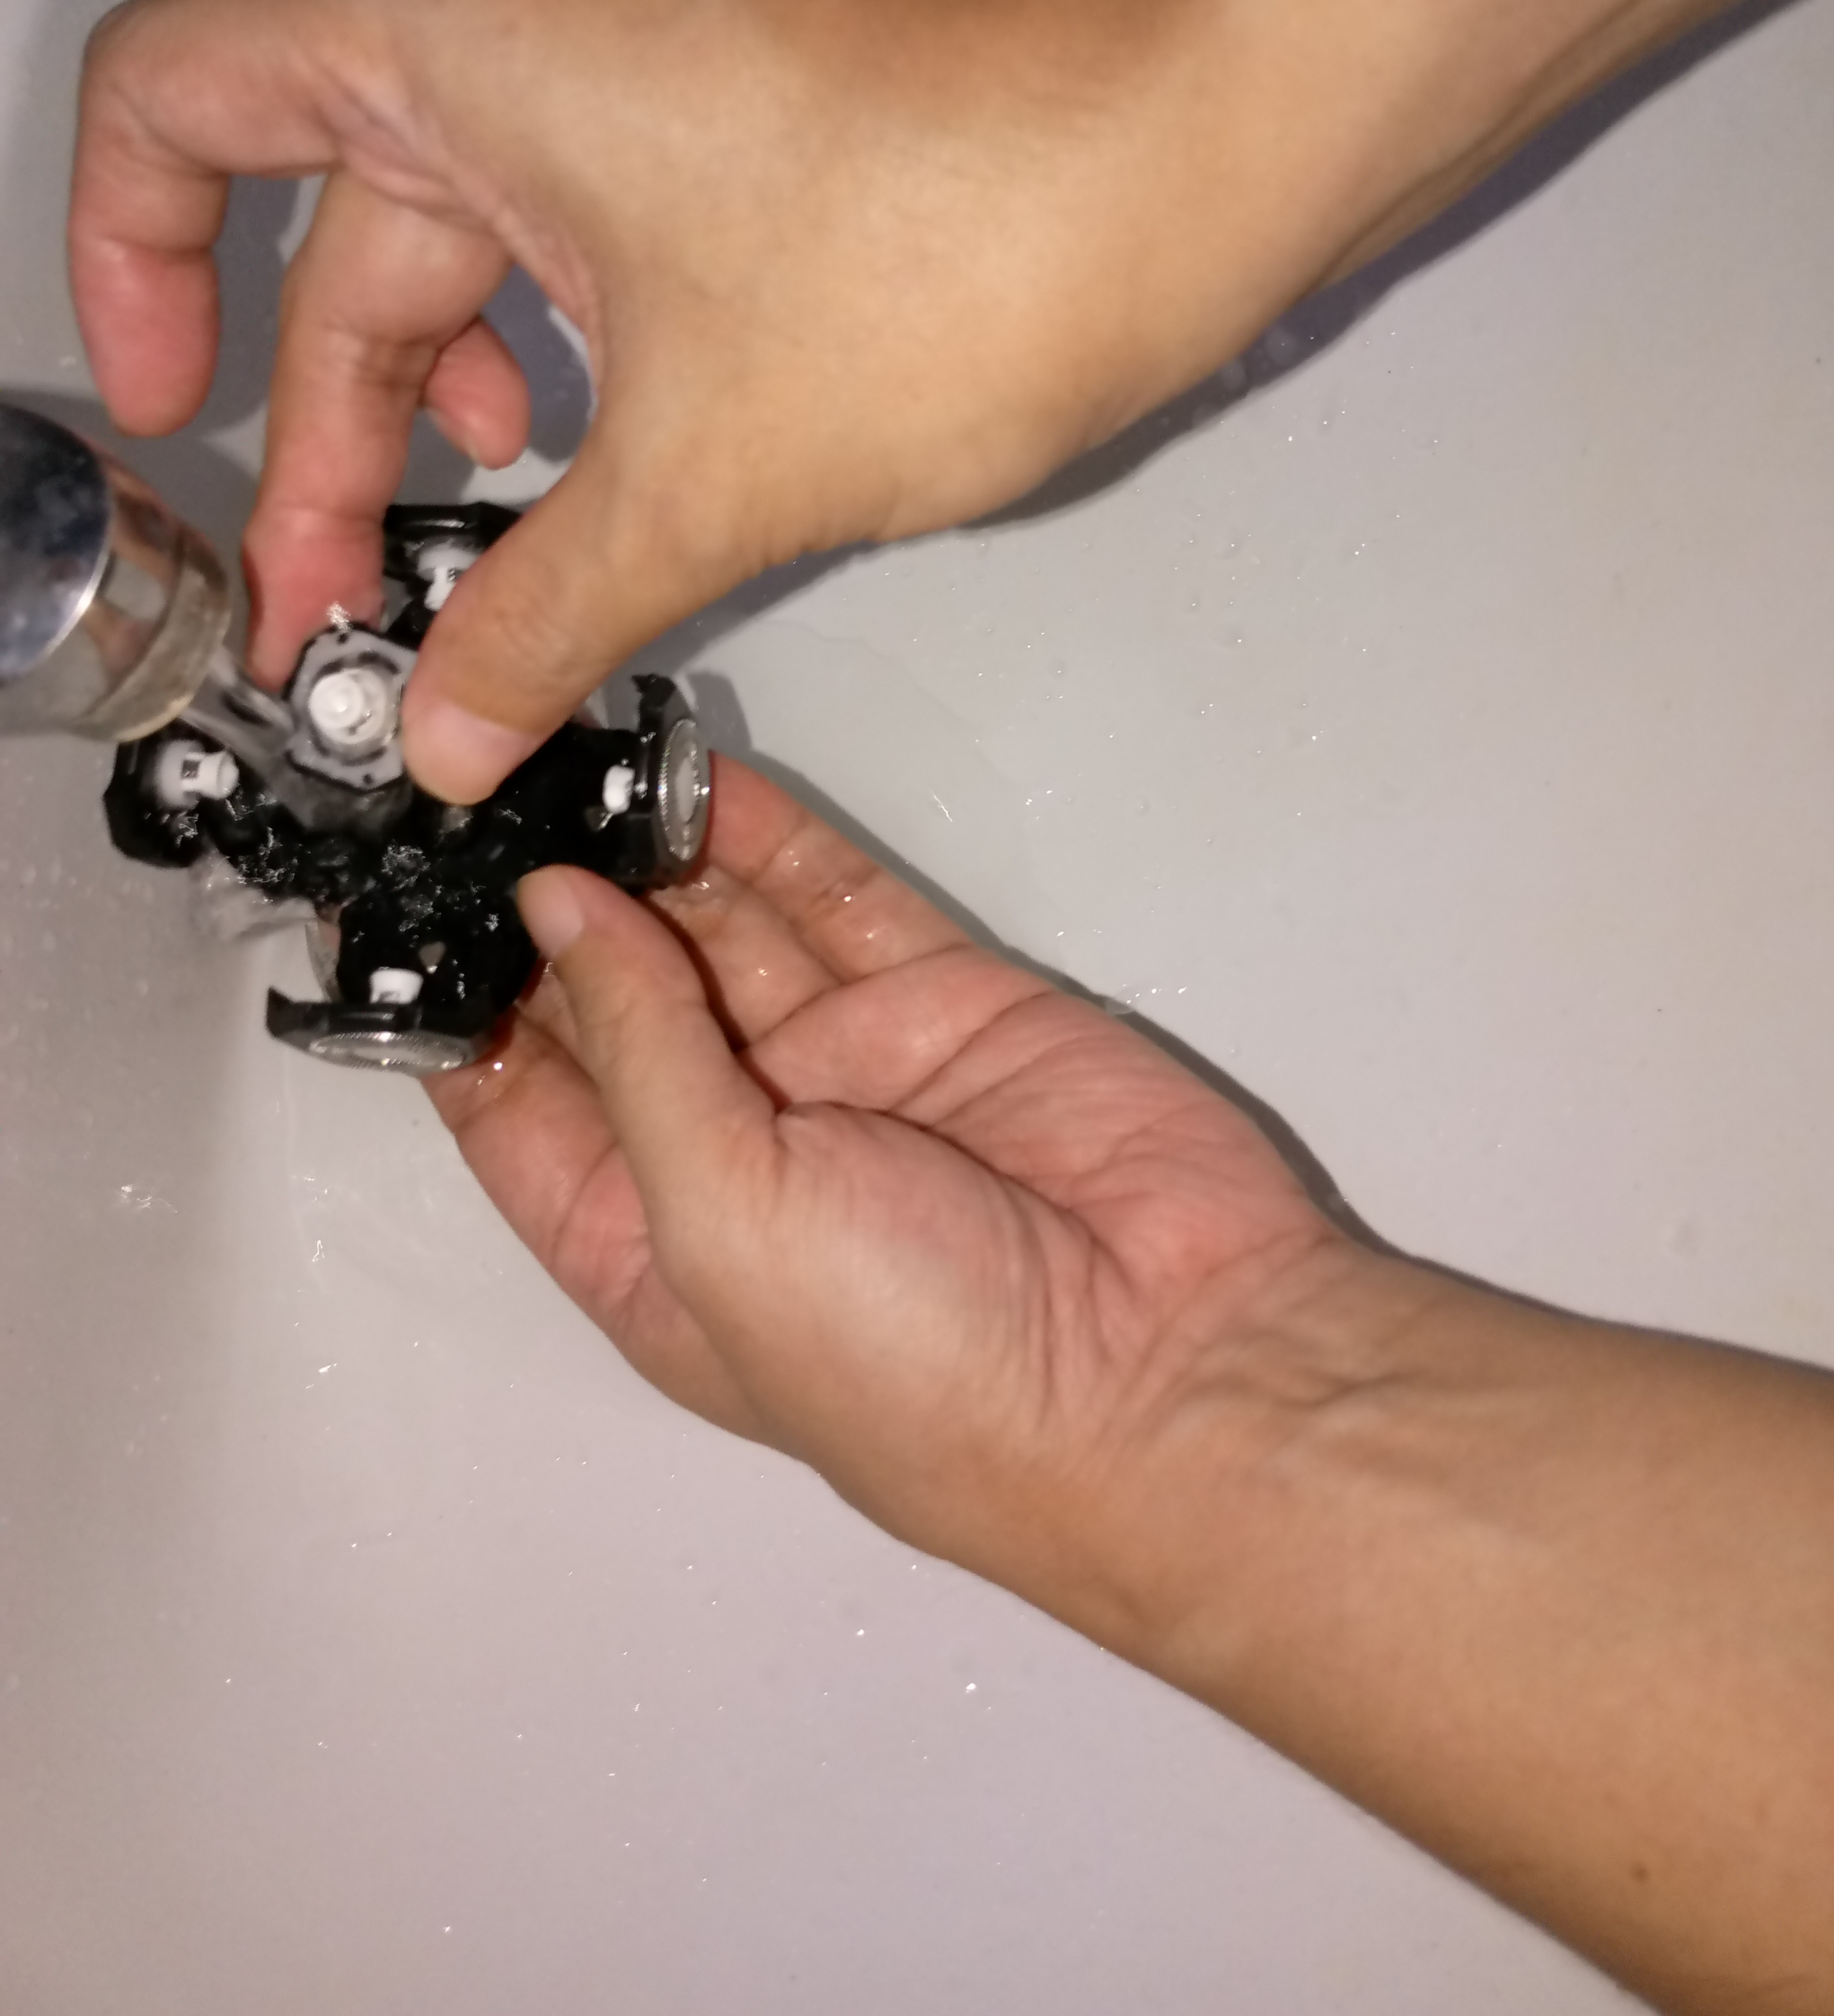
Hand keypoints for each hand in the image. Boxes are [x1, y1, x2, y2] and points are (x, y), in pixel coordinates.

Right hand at [68, 0, 1300, 803]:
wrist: (1222, 124)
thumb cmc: (976, 230)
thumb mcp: (705, 474)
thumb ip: (544, 612)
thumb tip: (453, 728)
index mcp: (450, 31)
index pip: (173, 105)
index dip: (128, 268)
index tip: (170, 419)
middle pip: (341, 218)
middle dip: (343, 433)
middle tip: (361, 616)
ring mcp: (650, 27)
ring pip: (485, 231)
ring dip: (470, 407)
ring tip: (497, 564)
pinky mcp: (750, 77)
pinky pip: (598, 213)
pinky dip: (580, 346)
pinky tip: (620, 469)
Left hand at [431, 754, 1351, 1627]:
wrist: (1172, 1362)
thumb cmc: (918, 1357)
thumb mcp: (724, 1224)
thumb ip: (638, 1051)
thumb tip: (557, 910)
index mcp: (652, 1246)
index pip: (517, 1108)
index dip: (452, 1008)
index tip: (386, 896)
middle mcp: (736, 1150)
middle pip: (614, 999)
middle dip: (551, 903)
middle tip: (480, 783)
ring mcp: (843, 1064)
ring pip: (721, 928)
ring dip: (649, 848)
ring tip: (570, 746)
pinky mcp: (939, 997)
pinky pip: (832, 896)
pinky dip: (766, 832)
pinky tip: (691, 766)